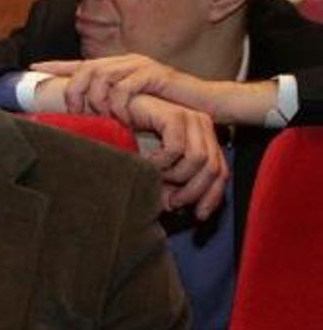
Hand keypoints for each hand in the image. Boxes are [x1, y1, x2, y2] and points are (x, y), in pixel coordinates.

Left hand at [37, 54, 210, 118]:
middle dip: (75, 91)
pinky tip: (122, 117)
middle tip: (76, 113)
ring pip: (101, 74)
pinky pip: (125, 86)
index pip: (80, 63)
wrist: (206, 105)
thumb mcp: (133, 109)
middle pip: (86, 68)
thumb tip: (84, 122)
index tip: (33, 68)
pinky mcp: (156, 74)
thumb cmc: (169, 109)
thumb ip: (109, 109)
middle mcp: (126, 62)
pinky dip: (118, 103)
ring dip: (96, 99)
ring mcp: (141, 66)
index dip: (56, 65)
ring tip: (100, 117)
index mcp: (118, 69)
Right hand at [121, 93, 228, 219]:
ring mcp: (189, 117)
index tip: (198, 215)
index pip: (220, 171)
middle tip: (171, 201)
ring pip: (198, 160)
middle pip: (213, 168)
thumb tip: (177, 206)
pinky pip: (177, 149)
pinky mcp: (174, 114)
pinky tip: (146, 161)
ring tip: (155, 176)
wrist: (108, 116)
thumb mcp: (156, 169)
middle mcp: (201, 124)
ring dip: (174, 176)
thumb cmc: (127, 140)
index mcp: (202, 137)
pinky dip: (160, 162)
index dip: (211, 197)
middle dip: (191, 191)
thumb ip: (171, 184)